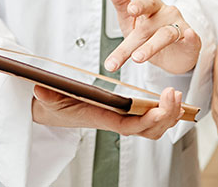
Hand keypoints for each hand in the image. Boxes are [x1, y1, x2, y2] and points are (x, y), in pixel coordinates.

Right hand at [31, 84, 183, 138]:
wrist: (54, 111)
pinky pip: (151, 119)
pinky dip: (165, 112)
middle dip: (166, 114)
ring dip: (169, 114)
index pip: (130, 125)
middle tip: (174, 93)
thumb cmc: (56, 105)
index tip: (161, 107)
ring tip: (177, 95)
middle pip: (149, 128)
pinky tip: (173, 101)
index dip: (148, 119)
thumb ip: (48, 95)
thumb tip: (40, 88)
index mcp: (103, 118)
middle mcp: (116, 121)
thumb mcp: (50, 99)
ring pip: (153, 127)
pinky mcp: (127, 114)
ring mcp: (123, 120)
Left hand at [103, 0, 201, 73]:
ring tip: (137, 57)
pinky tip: (190, 34)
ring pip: (166, 34)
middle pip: (150, 24)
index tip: (130, 10)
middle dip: (136, 39)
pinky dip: (191, 36)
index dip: (138, 5)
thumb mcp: (130, 22)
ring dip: (152, 46)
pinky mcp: (192, 41)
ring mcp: (180, 26)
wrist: (172, 56)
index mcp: (151, 7)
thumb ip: (121, 3)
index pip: (144, 4)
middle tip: (128, 52)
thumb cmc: (149, 34)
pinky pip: (192, 38)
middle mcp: (166, 14)